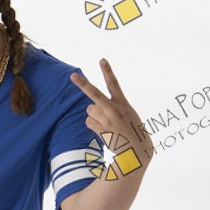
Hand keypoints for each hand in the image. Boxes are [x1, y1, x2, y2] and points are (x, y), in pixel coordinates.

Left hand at [69, 59, 154, 176]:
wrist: (137, 150)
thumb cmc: (131, 129)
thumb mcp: (127, 114)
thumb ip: (111, 106)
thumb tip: (91, 107)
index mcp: (123, 103)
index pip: (114, 84)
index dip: (107, 71)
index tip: (102, 60)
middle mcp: (114, 109)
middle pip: (94, 94)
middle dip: (82, 84)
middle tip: (72, 75)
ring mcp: (107, 120)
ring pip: (89, 110)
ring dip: (94, 115)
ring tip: (107, 123)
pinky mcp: (101, 130)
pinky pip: (88, 122)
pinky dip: (94, 125)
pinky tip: (105, 130)